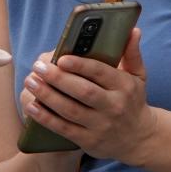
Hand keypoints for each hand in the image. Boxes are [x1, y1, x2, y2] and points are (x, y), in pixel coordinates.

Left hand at [21, 28, 157, 164]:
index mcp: (124, 86)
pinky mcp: (89, 141)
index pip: (101, 73)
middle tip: (38, 66)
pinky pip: (64, 129)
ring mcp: (101, 125)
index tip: (61, 58)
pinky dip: (46, 118)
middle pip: (83, 92)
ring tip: (30, 81)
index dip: (80, 65)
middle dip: (58, 79)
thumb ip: (132, 53)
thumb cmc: (132, 100)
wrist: (140, 138)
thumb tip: (133, 30)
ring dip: (47, 96)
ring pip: (70, 110)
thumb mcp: (138, 76)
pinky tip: (31, 105)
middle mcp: (114, 106)